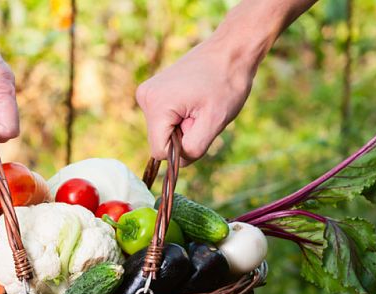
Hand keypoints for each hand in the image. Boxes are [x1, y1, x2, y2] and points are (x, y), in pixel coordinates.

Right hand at [136, 38, 254, 162]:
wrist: (231, 50)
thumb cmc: (226, 83)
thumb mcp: (214, 122)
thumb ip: (193, 148)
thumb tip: (177, 161)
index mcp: (155, 105)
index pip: (160, 152)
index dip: (182, 148)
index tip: (199, 125)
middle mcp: (144, 98)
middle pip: (160, 141)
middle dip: (183, 135)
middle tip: (202, 113)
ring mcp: (147, 93)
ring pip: (163, 132)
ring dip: (183, 126)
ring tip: (199, 104)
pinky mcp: (153, 91)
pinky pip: (164, 120)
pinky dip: (180, 117)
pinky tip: (193, 100)